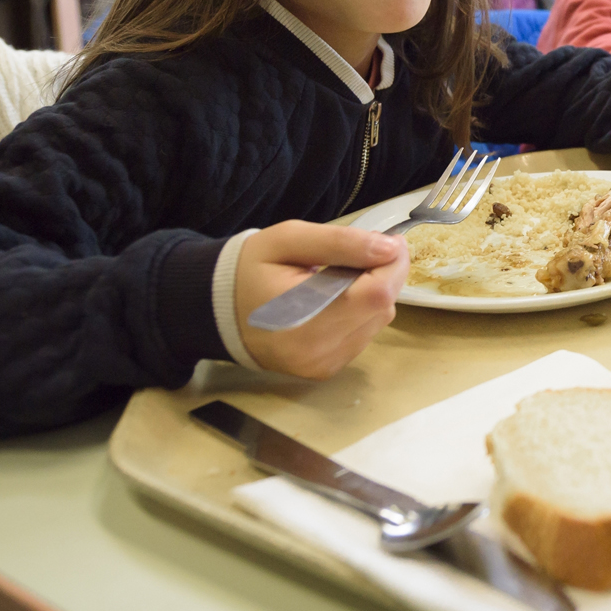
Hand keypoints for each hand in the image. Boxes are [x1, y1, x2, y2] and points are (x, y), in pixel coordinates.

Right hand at [234, 222, 409, 377]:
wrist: (217, 310)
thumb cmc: (250, 269)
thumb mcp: (288, 240)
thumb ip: (340, 242)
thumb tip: (389, 248)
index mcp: (304, 319)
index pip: (377, 294)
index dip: (393, 264)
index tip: (387, 241)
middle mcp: (317, 352)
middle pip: (382, 308)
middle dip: (383, 275)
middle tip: (358, 255)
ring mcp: (323, 365)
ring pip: (378, 322)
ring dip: (372, 295)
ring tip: (338, 278)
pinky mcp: (326, 370)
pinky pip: (364, 335)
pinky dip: (360, 313)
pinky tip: (334, 301)